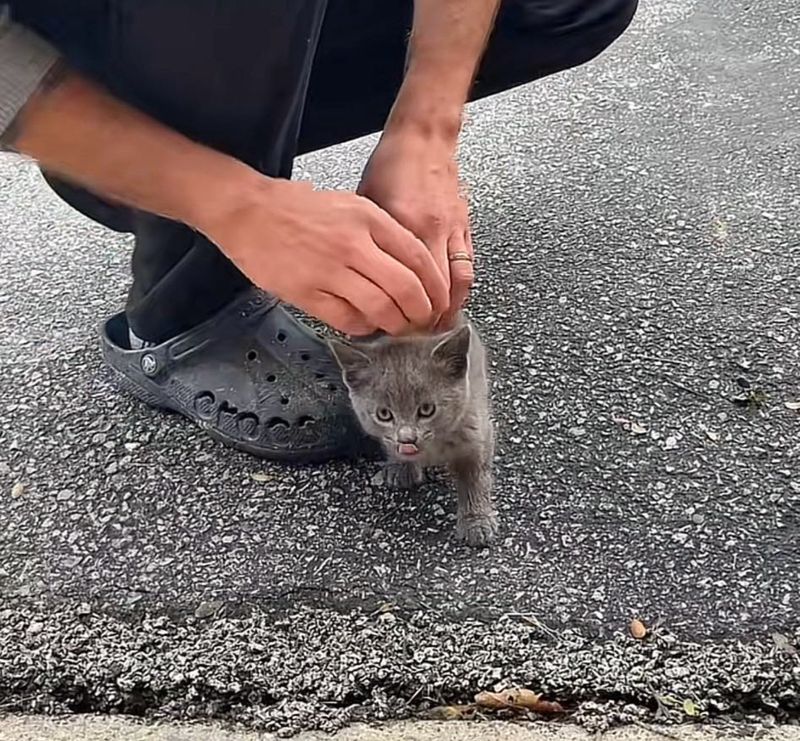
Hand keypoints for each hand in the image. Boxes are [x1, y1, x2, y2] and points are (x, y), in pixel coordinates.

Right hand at [202, 178, 448, 335]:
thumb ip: (380, 232)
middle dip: (422, 312)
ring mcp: (330, 269)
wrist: (246, 210)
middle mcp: (353, 244)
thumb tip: (408, 266)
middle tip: (423, 321)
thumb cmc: (295, 207)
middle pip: (406, 288)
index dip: (435, 286)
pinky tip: (364, 324)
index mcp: (368, 218)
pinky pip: (346, 318)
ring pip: (381, 307)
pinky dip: (362, 326)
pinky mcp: (307, 291)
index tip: (439, 300)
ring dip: (395, 324)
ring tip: (397, 327)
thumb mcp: (348, 204)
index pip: (418, 258)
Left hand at [358, 128, 472, 328]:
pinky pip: (468, 265)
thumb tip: (357, 275)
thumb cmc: (391, 165)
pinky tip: (451, 299)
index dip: (402, 310)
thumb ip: (367, 241)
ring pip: (460, 282)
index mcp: (404, 226)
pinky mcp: (465, 226)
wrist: (424, 138)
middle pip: (438, 291)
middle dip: (428, 318)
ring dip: (450, 307)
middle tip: (416, 333)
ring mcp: (453, 229)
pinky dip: (461, 287)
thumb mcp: (365, 202)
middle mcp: (433, 230)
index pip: (407, 283)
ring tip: (437, 324)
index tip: (392, 325)